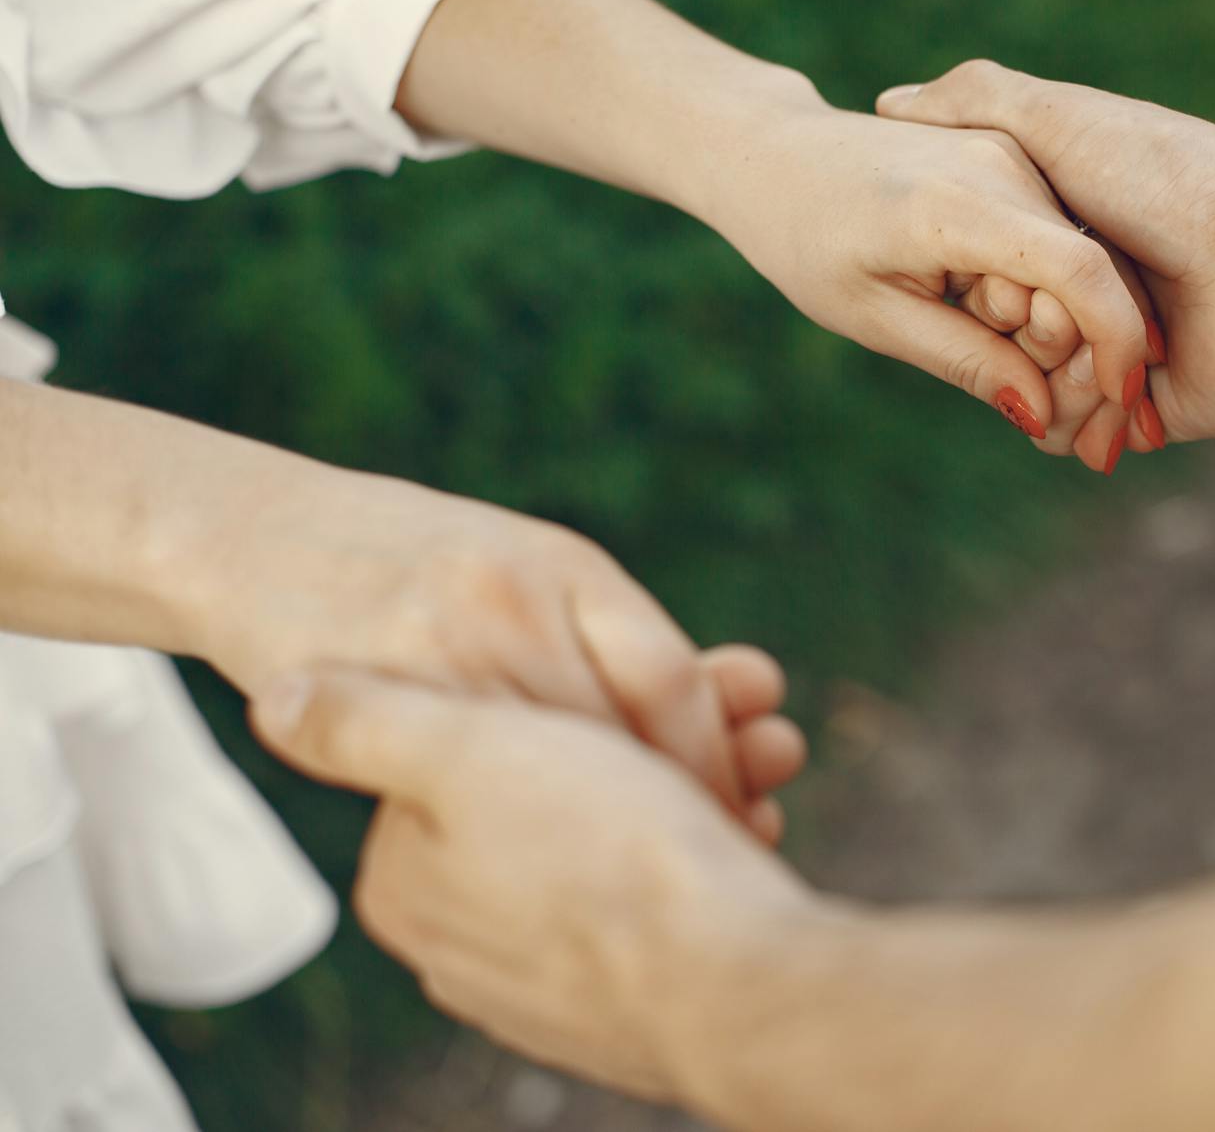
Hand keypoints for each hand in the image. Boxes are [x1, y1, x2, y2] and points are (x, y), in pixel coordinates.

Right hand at [184, 463, 803, 838]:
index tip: (747, 817)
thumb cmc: (414, 570)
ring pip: (549, 765)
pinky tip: (523, 872)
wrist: (252, 537)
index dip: (717, 763)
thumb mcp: (527, 574)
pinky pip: (456, 780)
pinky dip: (500, 834)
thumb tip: (738, 708)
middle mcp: (516, 598)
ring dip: (604, 834)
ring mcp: (440, 641)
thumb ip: (609, 640)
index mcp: (571, 567)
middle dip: (684, 807)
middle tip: (715, 866)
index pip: (673, 681)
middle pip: (628, 727)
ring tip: (639, 892)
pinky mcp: (367, 688)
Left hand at [248, 669, 815, 1102]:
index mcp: (406, 885)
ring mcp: (544, 988)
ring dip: (689, 789)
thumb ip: (363, 722)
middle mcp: (459, 948)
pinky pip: (656, 908)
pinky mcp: (623, 1010)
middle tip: (726, 707)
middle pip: (547, 800)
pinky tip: (745, 836)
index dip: (553, 700)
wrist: (739, 991)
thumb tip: (275, 700)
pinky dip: (700, 861)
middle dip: (639, 742)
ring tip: (763, 755)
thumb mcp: (470, 751)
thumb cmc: (611, 855)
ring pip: (614, 849)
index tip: (626, 673)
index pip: (461, 758)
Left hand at [697, 104, 1150, 435]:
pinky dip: (1046, 288)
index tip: (1120, 407)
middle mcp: (999, 162)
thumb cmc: (807, 242)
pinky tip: (997, 311)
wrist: (775, 156)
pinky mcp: (1013, 153)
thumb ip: (965, 362)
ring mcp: (1011, 151)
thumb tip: (1042, 417)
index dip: (1115, 345)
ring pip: (1081, 257)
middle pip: (1090, 272)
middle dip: (1079, 349)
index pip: (1079, 272)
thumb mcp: (875, 318)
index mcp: (954, 205)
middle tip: (1029, 398)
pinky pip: (1057, 235)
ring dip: (1059, 320)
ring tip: (986, 334)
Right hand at [877, 62, 1214, 443]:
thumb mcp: (1060, 122)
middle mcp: (1090, 295)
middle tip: (1047, 317)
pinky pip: (1076, 438)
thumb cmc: (1169, 181)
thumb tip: (888, 102)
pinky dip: (1079, 426)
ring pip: (1030, 395)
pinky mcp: (1145, 411)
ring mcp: (1117, 356)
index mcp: (1069, 231)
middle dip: (1007, 338)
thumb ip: (974, 101)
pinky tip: (1109, 400)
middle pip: (998, 338)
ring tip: (1093, 360)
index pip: (980, 272)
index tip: (991, 273)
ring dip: (1047, 387)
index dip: (972, 282)